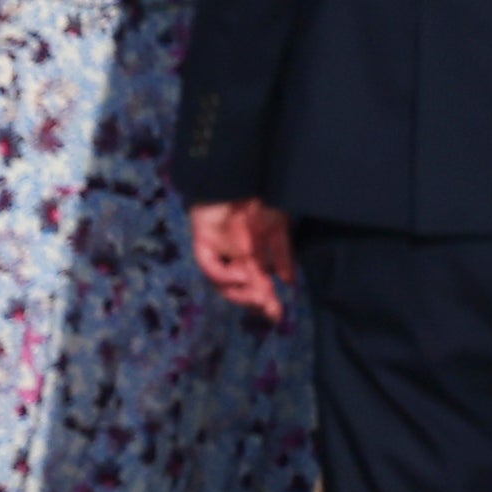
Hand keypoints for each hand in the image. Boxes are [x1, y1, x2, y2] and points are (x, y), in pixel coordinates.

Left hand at [189, 197, 295, 326]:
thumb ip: (282, 254)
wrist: (240, 176)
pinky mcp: (203, 241)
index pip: (258, 286)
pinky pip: (209, 266)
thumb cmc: (260, 198)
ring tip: (258, 294)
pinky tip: (241, 275)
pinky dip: (224, 275)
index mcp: (251, 257)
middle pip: (240, 289)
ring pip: (223, 284)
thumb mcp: (278, 227)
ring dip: (240, 293)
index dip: (266, 302)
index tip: (277, 315)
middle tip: (270, 309)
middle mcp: (233, 259)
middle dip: (255, 302)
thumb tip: (289, 281)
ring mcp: (217, 252)